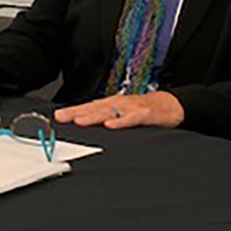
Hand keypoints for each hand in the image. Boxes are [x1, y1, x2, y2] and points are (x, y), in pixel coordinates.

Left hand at [53, 92, 183, 128]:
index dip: (73, 111)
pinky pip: (132, 118)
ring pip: (110, 112)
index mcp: (113, 105)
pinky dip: (121, 122)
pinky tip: (111, 126)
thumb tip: (86, 126)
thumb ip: (107, 119)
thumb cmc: (144, 111)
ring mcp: (132, 108)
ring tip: (80, 121)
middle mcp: (119, 104)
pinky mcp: (146, 114)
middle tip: (62, 118)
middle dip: (77, 113)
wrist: (172, 105)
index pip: (89, 107)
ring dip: (94, 116)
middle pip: (95, 108)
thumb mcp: (123, 114)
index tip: (58, 116)